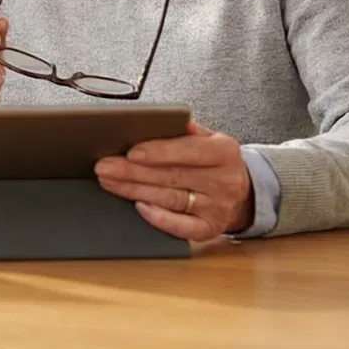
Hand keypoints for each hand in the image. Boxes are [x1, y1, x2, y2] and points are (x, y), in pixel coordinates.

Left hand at [94, 121, 254, 239]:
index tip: (131, 152)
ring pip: (170, 199)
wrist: (243, 192)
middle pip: (172, 176)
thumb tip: (163, 120)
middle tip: (105, 166)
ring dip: (134, 191)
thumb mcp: (209, 139)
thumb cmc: (214, 162)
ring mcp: (218, 208)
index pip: (189, 150)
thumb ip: (187, 130)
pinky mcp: (210, 229)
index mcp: (225, 152)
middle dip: (133, 171)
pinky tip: (139, 207)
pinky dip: (158, 218)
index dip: (159, 152)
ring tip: (109, 181)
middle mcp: (225, 181)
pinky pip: (181, 227)